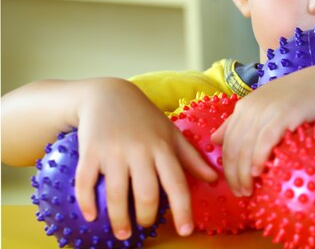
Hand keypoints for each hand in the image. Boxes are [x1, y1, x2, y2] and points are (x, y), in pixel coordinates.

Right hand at [73, 78, 216, 239]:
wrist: (108, 95)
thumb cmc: (144, 118)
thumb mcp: (170, 133)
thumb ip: (191, 157)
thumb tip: (214, 178)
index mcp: (162, 148)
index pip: (177, 183)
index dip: (183, 209)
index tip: (186, 230)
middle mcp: (140, 151)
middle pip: (146, 194)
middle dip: (146, 217)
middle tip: (145, 226)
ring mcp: (114, 152)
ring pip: (117, 194)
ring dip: (119, 219)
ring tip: (122, 234)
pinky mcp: (90, 152)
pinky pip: (86, 182)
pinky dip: (87, 203)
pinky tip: (91, 216)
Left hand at [211, 65, 314, 196]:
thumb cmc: (297, 99)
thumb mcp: (265, 107)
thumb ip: (241, 121)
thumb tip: (215, 139)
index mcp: (244, 106)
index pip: (227, 142)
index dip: (227, 167)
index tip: (233, 185)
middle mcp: (251, 108)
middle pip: (234, 147)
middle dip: (234, 175)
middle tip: (241, 194)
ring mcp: (266, 111)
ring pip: (246, 148)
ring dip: (244, 174)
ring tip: (249, 191)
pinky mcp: (282, 115)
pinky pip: (265, 141)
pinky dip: (259, 159)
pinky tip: (258, 173)